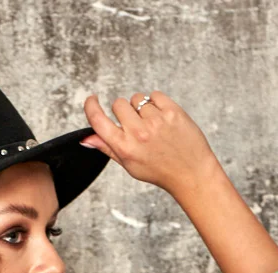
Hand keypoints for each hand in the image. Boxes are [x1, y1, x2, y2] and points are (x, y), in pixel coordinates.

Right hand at [79, 90, 217, 194]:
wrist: (191, 173)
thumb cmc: (160, 170)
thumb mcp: (130, 164)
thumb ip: (108, 147)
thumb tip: (86, 139)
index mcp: (124, 148)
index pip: (98, 121)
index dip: (91, 106)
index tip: (92, 99)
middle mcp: (138, 133)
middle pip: (119, 103)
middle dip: (125, 111)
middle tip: (137, 125)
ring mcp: (156, 121)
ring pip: (138, 99)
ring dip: (143, 108)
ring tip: (154, 125)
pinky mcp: (172, 111)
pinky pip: (155, 95)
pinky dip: (157, 103)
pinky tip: (163, 119)